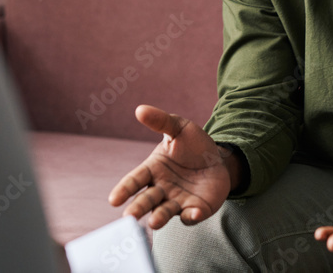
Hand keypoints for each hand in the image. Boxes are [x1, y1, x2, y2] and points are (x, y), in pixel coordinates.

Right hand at [108, 105, 231, 228]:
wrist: (219, 158)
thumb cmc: (193, 144)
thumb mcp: (178, 128)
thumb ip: (161, 121)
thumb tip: (140, 109)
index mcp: (152, 169)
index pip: (134, 180)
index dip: (124, 189)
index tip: (113, 200)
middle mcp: (161, 189)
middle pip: (146, 200)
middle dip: (137, 208)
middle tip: (129, 217)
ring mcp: (177, 201)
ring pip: (164, 212)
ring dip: (158, 218)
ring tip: (153, 222)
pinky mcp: (195, 209)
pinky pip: (191, 216)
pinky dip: (191, 216)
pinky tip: (193, 213)